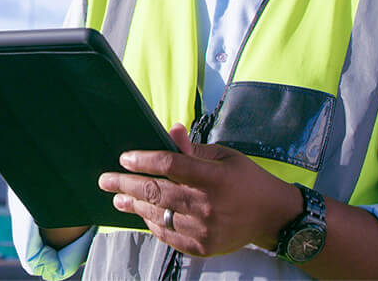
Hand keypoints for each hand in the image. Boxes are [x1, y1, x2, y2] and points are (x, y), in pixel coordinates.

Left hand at [98, 124, 300, 257]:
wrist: (272, 217)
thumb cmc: (246, 178)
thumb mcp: (224, 155)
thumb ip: (194, 148)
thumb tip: (170, 129)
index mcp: (214, 177)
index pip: (170, 165)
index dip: (144, 160)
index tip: (125, 157)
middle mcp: (207, 205)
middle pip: (157, 192)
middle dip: (126, 184)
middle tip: (105, 180)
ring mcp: (203, 230)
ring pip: (158, 215)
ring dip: (133, 205)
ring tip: (117, 198)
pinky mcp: (202, 248)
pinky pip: (167, 235)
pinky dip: (151, 223)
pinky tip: (141, 214)